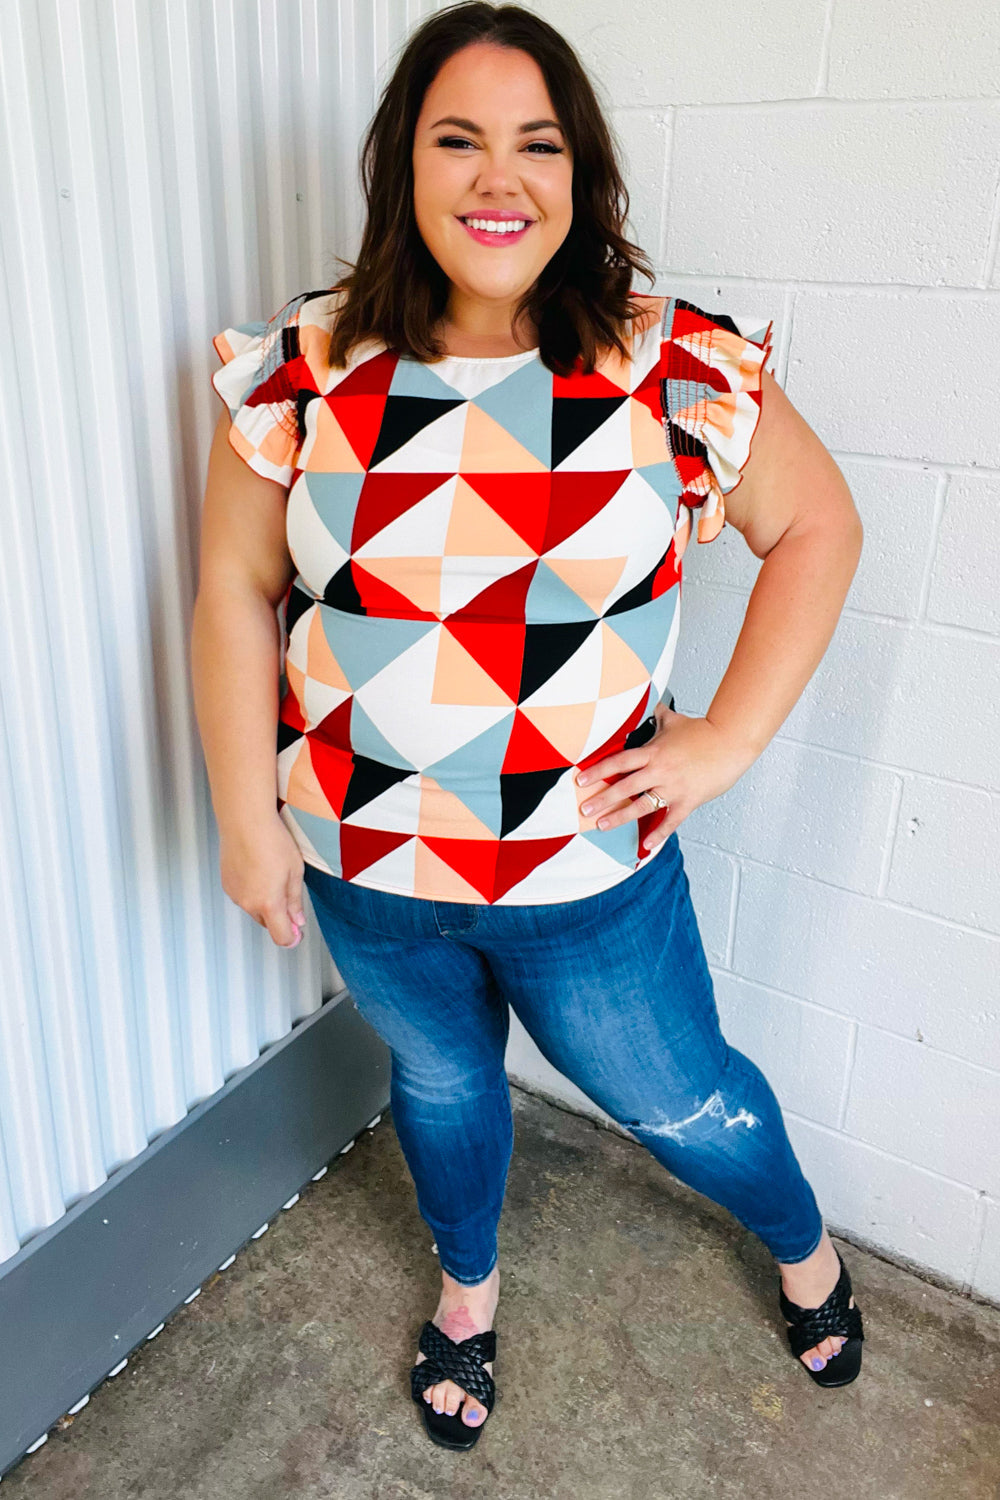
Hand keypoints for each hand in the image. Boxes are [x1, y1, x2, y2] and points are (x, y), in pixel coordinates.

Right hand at [218, 814, 306, 947]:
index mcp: (269, 904)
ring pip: (254, 909)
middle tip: (288, 891)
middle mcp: (249, 904)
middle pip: (267, 924)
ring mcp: (235, 895)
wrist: (245, 821)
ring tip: (271, 873)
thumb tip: (298, 921)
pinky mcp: (227, 884)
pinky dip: (252, 891)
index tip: (298, 931)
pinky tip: (258, 869)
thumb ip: (295, 901)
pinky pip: (243, 896)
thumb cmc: (272, 842)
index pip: (281, 937)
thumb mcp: (295, 872)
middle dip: (279, 916)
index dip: (292, 937)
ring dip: (264, 902)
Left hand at [575, 703, 758, 852]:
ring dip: (620, 817)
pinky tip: (645, 845)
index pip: (619, 762)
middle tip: (584, 809)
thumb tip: (650, 703)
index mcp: (653, 752)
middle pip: (625, 787)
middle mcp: (660, 771)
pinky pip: (670, 821)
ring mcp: (673, 787)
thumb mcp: (676, 720)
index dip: (598, 771)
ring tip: (602, 825)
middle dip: (602, 799)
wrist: (731, 742)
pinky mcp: (688, 801)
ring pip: (641, 805)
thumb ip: (658, 716)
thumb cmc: (705, 732)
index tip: (581, 779)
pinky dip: (658, 834)